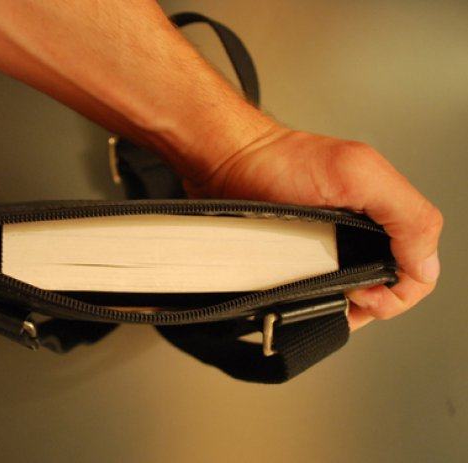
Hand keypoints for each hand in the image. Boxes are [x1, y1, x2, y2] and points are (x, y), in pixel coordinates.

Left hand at [184, 126, 442, 330]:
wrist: (230, 164)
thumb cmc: (280, 161)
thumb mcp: (356, 174)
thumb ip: (406, 214)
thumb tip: (424, 266)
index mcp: (385, 212)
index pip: (418, 271)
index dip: (397, 292)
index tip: (364, 292)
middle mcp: (363, 231)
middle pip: (388, 288)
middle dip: (370, 303)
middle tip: (344, 296)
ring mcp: (334, 246)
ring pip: (354, 294)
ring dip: (344, 305)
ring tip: (324, 299)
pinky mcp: (305, 258)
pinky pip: (322, 291)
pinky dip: (318, 300)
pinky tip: (308, 295)